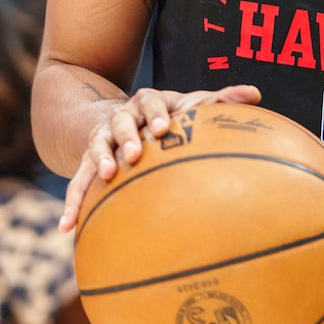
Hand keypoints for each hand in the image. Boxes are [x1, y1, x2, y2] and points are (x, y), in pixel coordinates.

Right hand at [58, 83, 260, 230]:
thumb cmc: (163, 116)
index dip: (155, 113)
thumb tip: (256, 94)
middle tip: (134, 153)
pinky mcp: (86, 164)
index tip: (161, 127)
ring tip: (105, 176)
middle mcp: (120, 118)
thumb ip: (217, 101)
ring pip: (96, 148)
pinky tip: (67, 229)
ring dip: (98, 162)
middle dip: (126, 137)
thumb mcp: (185, 106)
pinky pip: (77, 184)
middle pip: (120, 123)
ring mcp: (101, 140)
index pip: (151, 102)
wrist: (112, 118)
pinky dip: (72, 204)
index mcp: (146, 103)